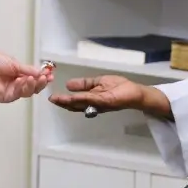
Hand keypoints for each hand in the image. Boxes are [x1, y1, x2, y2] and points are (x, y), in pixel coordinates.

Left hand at [0, 51, 53, 102]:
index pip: (34, 78)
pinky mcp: (6, 97)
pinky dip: (22, 88)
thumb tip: (42, 72)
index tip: (51, 75)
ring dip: (32, 85)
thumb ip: (28, 69)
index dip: (42, 78)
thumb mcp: (15, 63)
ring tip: (33, 78)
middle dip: (40, 83)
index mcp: (19, 74)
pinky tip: (22, 80)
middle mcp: (17, 84)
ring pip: (27, 92)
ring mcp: (12, 92)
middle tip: (45, 78)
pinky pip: (18, 95)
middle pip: (33, 88)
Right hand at [48, 75, 169, 117]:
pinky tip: (73, 96)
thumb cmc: (120, 87)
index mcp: (91, 99)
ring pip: (82, 104)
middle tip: (51, 100)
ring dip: (69, 102)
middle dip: (63, 103)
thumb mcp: (99, 82)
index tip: (52, 98)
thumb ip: (84, 84)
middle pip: (76, 105)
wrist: (136, 93)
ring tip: (58, 99)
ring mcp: (100, 104)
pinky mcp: (107, 101)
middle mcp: (94, 104)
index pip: (75, 101)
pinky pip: (92, 100)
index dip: (64, 100)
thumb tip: (68, 84)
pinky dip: (82, 99)